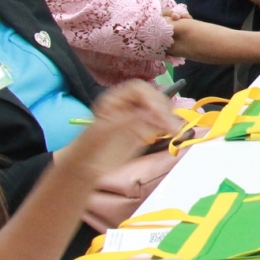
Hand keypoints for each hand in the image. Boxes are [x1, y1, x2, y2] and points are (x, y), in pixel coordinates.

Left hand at [57, 82, 176, 184]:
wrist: (85, 169)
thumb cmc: (89, 150)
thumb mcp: (105, 133)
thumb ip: (127, 121)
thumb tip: (150, 113)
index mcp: (114, 100)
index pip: (137, 89)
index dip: (150, 97)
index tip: (158, 112)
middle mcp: (127, 105)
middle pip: (152, 97)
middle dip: (163, 108)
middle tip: (170, 125)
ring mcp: (136, 117)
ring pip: (159, 109)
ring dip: (169, 117)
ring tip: (175, 131)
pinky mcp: (144, 130)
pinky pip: (160, 123)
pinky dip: (168, 126)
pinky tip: (173, 133)